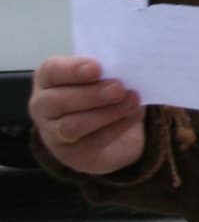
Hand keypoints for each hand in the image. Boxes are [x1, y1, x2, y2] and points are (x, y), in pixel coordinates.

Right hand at [30, 57, 145, 175]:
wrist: (108, 127)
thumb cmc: (100, 89)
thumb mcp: (101, 76)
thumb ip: (106, 71)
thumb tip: (125, 68)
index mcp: (47, 78)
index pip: (51, 71)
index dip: (72, 69)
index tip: (97, 68)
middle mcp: (42, 105)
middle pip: (58, 101)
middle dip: (91, 94)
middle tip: (119, 88)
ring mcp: (52, 132)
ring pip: (73, 125)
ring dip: (105, 113)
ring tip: (132, 102)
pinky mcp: (70, 153)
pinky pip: (92, 142)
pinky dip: (116, 128)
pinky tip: (132, 116)